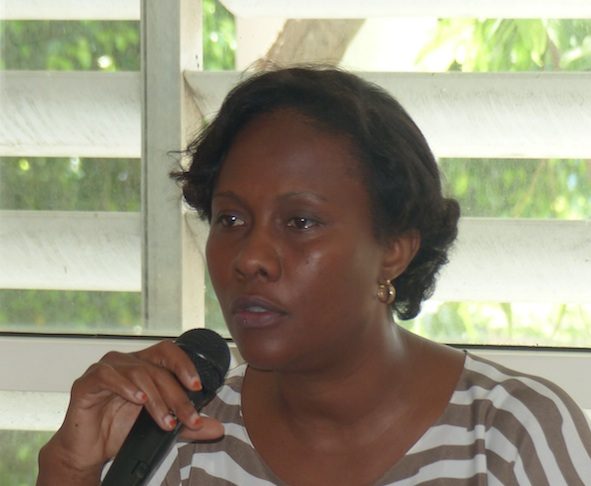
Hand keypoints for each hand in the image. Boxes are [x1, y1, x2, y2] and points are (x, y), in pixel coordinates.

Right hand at [37, 340, 224, 484]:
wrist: (88, 453)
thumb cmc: (121, 432)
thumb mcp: (161, 428)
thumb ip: (188, 425)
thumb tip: (219, 429)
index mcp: (143, 364)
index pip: (168, 352)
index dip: (185, 365)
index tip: (199, 387)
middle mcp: (125, 362)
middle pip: (157, 369)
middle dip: (177, 395)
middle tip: (189, 418)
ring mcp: (104, 370)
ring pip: (138, 373)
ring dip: (156, 399)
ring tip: (166, 422)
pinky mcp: (85, 383)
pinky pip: (106, 376)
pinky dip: (125, 386)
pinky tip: (138, 399)